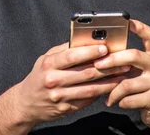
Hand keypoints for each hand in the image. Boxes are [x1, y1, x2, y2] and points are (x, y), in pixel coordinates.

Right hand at [12, 42, 130, 126]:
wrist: (26, 103)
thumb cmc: (39, 76)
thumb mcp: (46, 59)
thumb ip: (64, 50)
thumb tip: (86, 40)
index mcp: (48, 64)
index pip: (72, 56)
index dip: (89, 52)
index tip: (105, 47)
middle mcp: (53, 81)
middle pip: (86, 73)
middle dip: (107, 67)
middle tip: (123, 61)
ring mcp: (60, 97)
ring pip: (90, 89)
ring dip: (109, 81)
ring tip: (123, 74)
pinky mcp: (66, 109)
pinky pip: (88, 100)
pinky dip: (101, 93)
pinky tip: (112, 86)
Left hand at [93, 19, 149, 130]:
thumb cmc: (144, 86)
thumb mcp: (139, 70)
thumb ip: (127, 60)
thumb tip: (100, 53)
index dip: (139, 26)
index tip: (126, 20)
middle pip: (133, 55)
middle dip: (112, 59)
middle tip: (97, 64)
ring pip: (127, 82)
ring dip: (112, 90)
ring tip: (107, 95)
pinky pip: (128, 99)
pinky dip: (119, 101)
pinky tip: (117, 102)